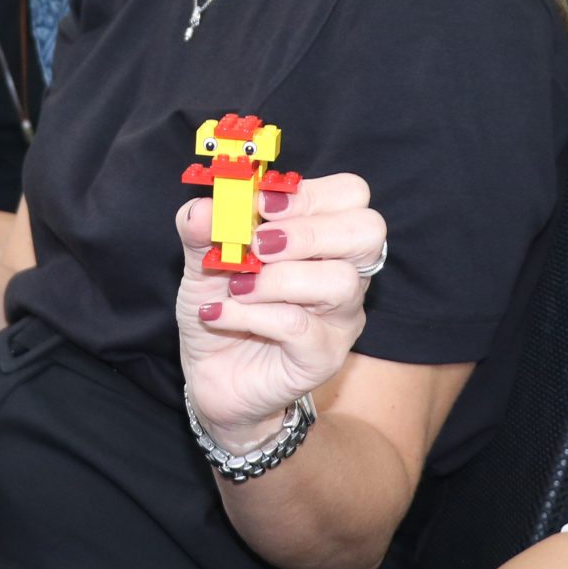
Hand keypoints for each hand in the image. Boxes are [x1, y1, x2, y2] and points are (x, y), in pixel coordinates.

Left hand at [175, 172, 380, 449]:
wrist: (213, 376)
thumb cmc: (222, 308)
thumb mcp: (203, 260)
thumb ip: (201, 228)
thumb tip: (202, 205)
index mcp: (322, 237)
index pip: (350, 194)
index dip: (309, 192)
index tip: (259, 204)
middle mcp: (344, 272)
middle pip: (366, 231)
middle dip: (306, 230)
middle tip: (256, 244)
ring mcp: (340, 317)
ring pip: (338, 281)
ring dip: (276, 277)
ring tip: (237, 287)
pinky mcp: (323, 357)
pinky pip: (299, 326)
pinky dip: (252, 314)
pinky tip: (221, 316)